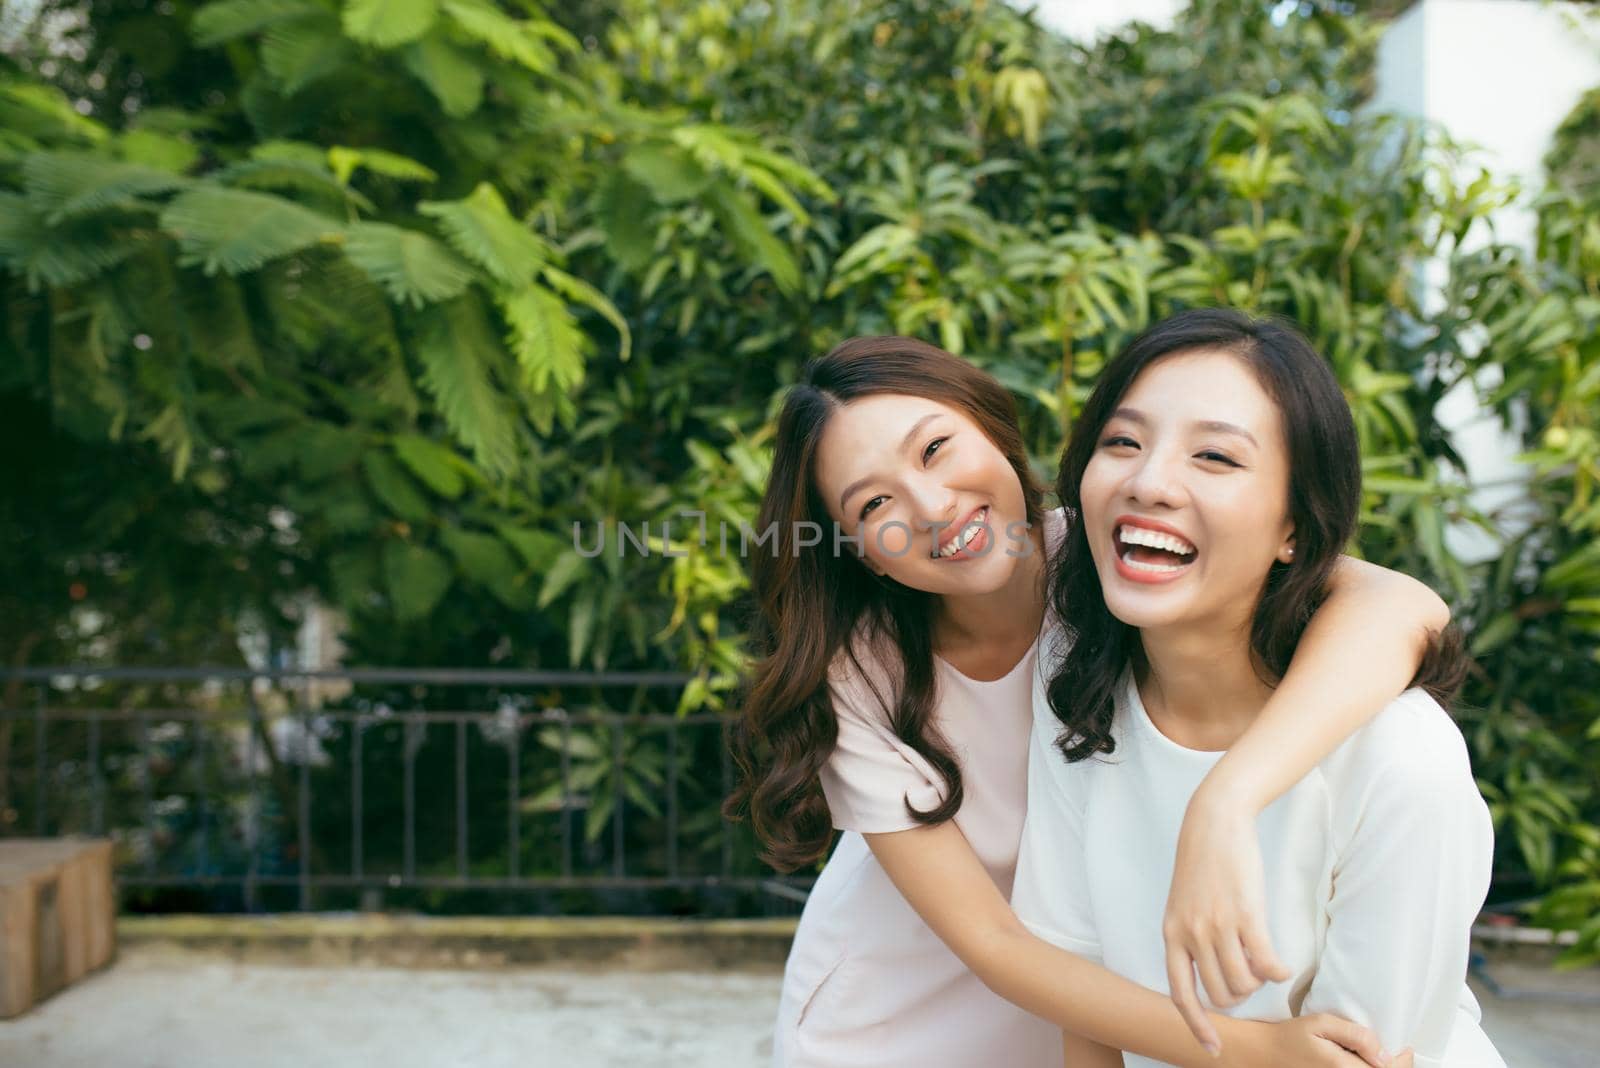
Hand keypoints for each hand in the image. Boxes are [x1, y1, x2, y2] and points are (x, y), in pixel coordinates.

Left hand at [1163, 791, 1290, 1051]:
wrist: (1212, 823)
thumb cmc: (1202, 864)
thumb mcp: (1182, 904)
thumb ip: (1189, 937)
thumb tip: (1211, 975)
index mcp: (1171, 934)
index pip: (1180, 993)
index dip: (1196, 1024)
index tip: (1211, 1047)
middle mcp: (1191, 934)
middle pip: (1221, 994)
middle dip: (1240, 993)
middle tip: (1249, 973)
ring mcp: (1218, 925)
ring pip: (1244, 982)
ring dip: (1258, 981)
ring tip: (1262, 961)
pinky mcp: (1246, 914)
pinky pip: (1266, 963)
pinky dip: (1278, 972)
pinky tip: (1282, 965)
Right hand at [1223, 1013, 1411, 1067]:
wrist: (1267, 1055)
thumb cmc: (1291, 1037)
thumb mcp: (1321, 1023)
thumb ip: (1355, 1035)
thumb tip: (1383, 1053)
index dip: (1403, 1060)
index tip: (1404, 1048)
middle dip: (1396, 1066)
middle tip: (1399, 1052)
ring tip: (1383, 1058)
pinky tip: (1366, 1063)